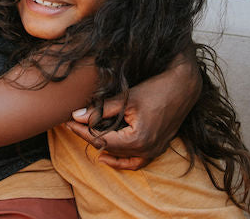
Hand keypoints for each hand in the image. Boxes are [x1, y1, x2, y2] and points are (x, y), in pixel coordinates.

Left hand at [65, 51, 200, 169]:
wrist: (183, 86)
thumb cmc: (155, 89)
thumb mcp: (125, 99)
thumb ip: (100, 110)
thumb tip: (76, 116)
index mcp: (137, 140)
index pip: (101, 140)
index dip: (82, 132)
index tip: (66, 122)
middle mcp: (147, 151)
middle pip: (109, 148)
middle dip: (89, 136)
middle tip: (71, 124)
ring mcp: (154, 152)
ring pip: (121, 157)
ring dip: (103, 147)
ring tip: (85, 136)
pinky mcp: (158, 148)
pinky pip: (136, 162)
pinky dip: (121, 160)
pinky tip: (107, 155)